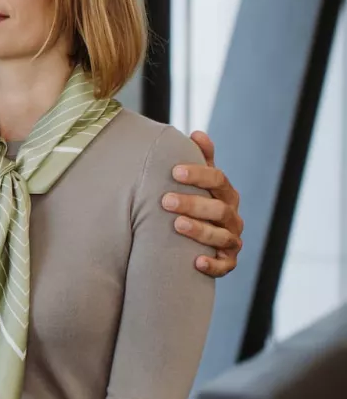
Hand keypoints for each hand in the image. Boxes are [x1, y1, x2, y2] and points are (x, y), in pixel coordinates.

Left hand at [160, 130, 242, 277]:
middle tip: (165, 200)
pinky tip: (196, 262)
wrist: (199, 236)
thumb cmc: (197, 199)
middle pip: (218, 208)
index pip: (218, 179)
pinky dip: (213, 264)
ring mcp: (232, 240)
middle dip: (192, 203)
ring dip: (200, 230)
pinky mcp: (228, 261)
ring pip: (222, 236)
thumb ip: (201, 158)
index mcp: (226, 193)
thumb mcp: (200, 180)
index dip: (198, 174)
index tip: (174, 171)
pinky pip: (225, 266)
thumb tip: (198, 133)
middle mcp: (232, 216)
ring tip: (176, 224)